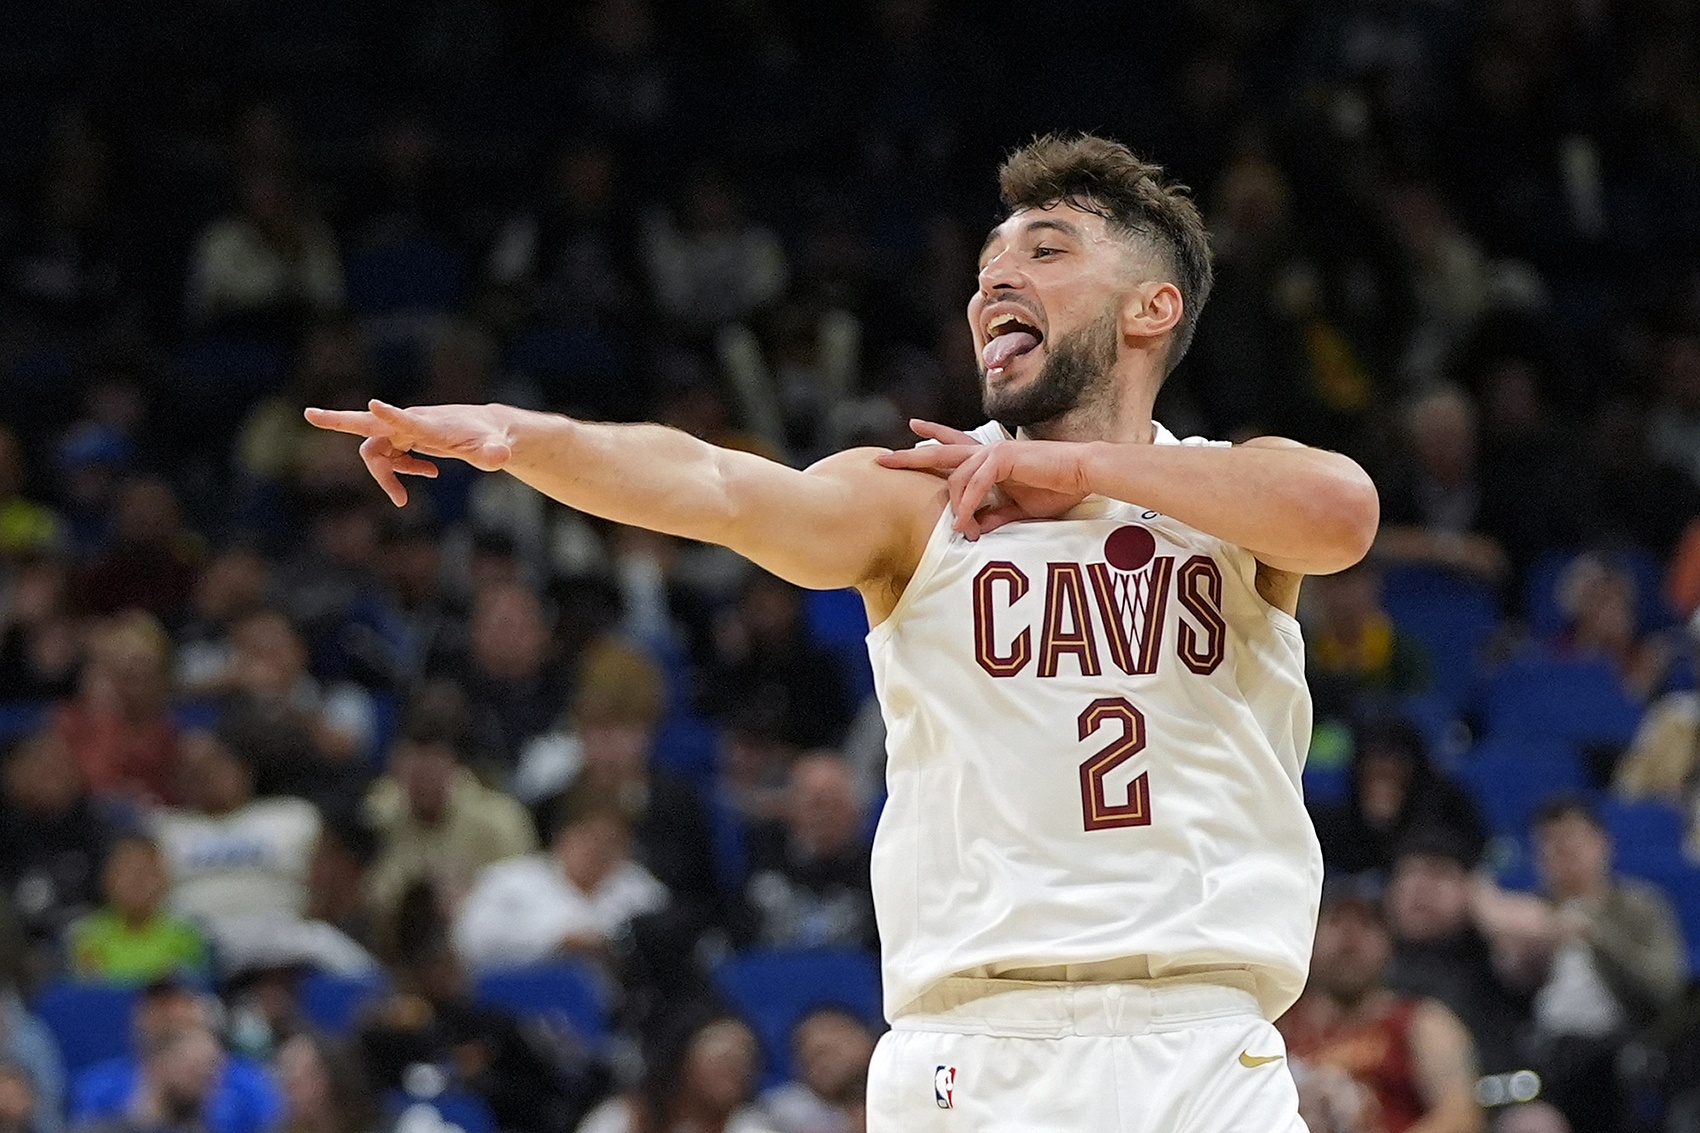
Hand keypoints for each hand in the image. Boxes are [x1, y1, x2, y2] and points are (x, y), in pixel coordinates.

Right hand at [303, 400, 515, 505]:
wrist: (488, 430)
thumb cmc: (490, 439)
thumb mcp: (496, 449)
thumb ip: (495, 454)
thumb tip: (500, 458)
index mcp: (428, 425)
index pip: (405, 419)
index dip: (391, 415)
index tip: (374, 404)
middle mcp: (410, 423)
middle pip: (367, 424)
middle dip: (337, 420)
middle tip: (309, 414)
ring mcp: (404, 430)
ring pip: (377, 453)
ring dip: (386, 476)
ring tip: (403, 500)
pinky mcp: (404, 438)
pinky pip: (388, 457)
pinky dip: (400, 471)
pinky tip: (429, 474)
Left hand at [876, 419, 1090, 538]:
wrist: (1082, 475)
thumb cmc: (1055, 488)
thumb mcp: (1019, 509)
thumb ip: (995, 514)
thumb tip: (976, 528)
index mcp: (989, 459)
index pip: (953, 447)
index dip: (931, 440)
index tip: (910, 434)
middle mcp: (986, 451)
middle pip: (940, 451)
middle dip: (911, 456)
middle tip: (883, 458)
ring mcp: (993, 452)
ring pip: (957, 476)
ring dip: (957, 508)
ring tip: (962, 531)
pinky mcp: (1004, 458)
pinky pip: (976, 484)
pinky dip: (969, 505)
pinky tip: (966, 523)